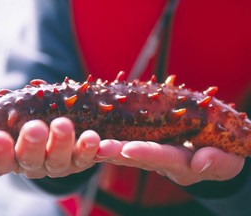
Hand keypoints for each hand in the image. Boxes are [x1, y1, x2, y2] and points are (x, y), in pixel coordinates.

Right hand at [0, 117, 100, 177]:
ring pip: (61, 159)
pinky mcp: (81, 159)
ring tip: (64, 125)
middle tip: (35, 127)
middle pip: (32, 160)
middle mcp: (35, 165)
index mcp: (12, 159)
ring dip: (63, 144)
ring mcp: (60, 164)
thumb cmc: (21, 129)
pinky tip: (94, 139)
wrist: (52, 136)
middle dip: (33, 144)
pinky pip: (88, 157)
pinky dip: (91, 149)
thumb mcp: (1, 126)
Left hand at [95, 140, 244, 185]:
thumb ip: (217, 162)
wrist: (213, 149)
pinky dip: (114, 136)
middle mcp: (162, 159)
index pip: (162, 158)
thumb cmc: (222, 154)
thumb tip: (200, 162)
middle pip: (137, 156)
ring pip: (128, 149)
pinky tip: (97, 130)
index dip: (146, 154)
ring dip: (109, 145)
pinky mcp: (148, 142)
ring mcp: (153, 152)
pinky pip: (129, 140)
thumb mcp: (227, 161)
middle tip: (97, 147)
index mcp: (182, 164)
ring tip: (90, 140)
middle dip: (117, 151)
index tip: (128, 150)